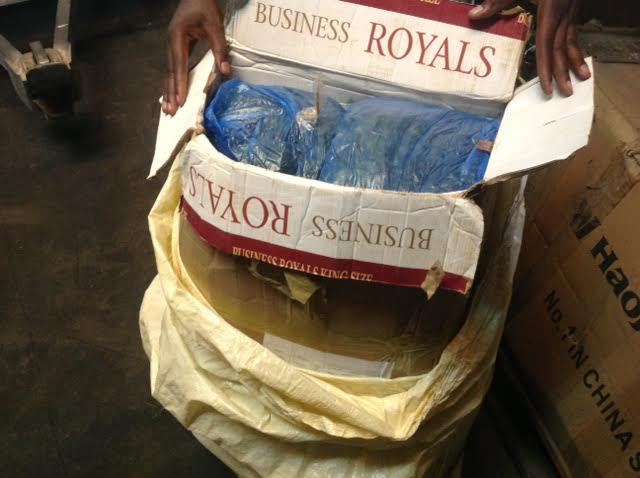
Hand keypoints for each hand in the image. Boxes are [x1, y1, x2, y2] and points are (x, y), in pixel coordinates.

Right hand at [163, 0, 230, 114]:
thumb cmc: (205, 6)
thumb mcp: (215, 25)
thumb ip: (220, 48)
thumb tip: (225, 71)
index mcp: (177, 37)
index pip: (179, 65)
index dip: (179, 84)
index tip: (180, 100)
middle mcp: (170, 43)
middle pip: (170, 72)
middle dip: (170, 93)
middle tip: (170, 112)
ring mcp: (171, 45)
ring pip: (170, 72)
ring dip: (169, 90)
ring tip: (167, 109)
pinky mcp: (176, 46)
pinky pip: (174, 68)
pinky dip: (173, 82)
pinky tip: (172, 93)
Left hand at [469, 0, 590, 96]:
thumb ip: (496, 1)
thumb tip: (473, 17)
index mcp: (550, 10)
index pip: (547, 46)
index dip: (547, 68)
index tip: (548, 88)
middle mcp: (563, 13)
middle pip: (562, 47)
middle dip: (564, 72)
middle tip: (565, 94)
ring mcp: (571, 10)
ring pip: (572, 39)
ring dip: (576, 60)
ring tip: (581, 79)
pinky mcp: (573, 7)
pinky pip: (574, 30)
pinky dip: (576, 45)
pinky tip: (578, 56)